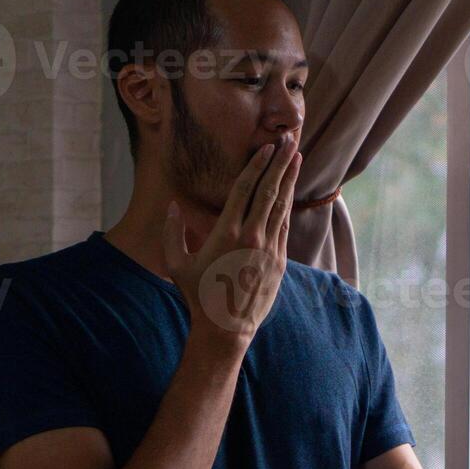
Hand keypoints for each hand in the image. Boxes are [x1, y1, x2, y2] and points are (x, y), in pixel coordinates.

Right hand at [164, 134, 301, 346]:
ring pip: (281, 206)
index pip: (245, 190)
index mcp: (226, 233)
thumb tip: (173, 206)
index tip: (266, 148)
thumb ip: (172, 233)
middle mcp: (251, 237)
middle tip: (288, 141)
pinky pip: (283, 227)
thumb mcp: (176, 264)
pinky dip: (287, 205)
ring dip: (289, 180)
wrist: (226, 327)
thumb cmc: (198, 295)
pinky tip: (290, 190)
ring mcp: (268, 249)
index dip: (257, 166)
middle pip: (268, 191)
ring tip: (296, 157)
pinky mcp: (279, 262)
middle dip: (279, 164)